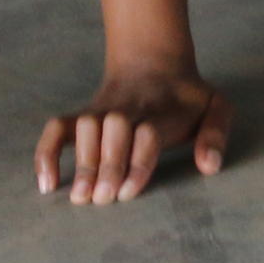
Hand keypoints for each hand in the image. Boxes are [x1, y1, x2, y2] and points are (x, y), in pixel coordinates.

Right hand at [36, 64, 227, 205]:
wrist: (154, 64)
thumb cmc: (186, 99)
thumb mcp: (216, 106)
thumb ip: (216, 133)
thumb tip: (209, 166)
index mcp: (163, 110)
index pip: (148, 132)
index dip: (138, 161)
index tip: (129, 191)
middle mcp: (129, 108)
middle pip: (115, 127)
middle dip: (108, 163)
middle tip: (103, 199)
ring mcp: (102, 110)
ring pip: (86, 125)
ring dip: (82, 159)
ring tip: (80, 197)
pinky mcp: (81, 116)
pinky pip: (56, 129)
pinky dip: (47, 153)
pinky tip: (47, 185)